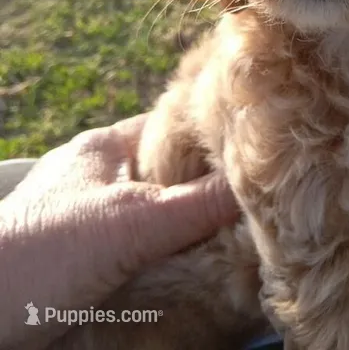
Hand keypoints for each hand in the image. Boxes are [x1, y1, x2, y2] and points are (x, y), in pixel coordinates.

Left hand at [0, 114, 239, 349]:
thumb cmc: (42, 252)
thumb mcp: (130, 221)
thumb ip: (196, 203)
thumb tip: (260, 183)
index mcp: (104, 147)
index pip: (172, 125)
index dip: (214, 133)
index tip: (257, 149)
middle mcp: (99, 180)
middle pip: (170, 175)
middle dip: (210, 189)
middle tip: (257, 199)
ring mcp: (92, 223)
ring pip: (160, 217)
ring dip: (193, 230)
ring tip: (242, 236)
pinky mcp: (88, 265)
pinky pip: (146, 253)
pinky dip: (173, 260)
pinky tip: (202, 269)